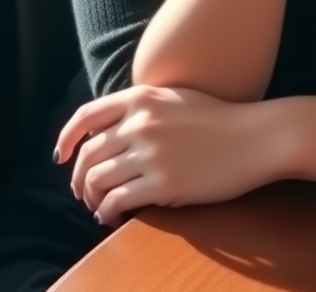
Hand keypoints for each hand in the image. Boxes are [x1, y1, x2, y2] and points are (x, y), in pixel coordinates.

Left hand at [53, 85, 280, 227]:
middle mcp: (140, 123)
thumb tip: (111, 129)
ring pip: (97, 179)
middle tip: (82, 191)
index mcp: (142, 97)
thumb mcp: (175, 98)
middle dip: (78, 177)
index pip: (86, 116)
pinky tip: (112, 216)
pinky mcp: (162, 184)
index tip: (61, 156)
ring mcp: (150, 153)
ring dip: (91, 197)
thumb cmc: (219, 119)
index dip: (66, 137)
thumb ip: (142, 107)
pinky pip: (116, 201)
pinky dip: (106, 212)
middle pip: (88, 154)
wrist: (254, 137)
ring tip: (99, 206)